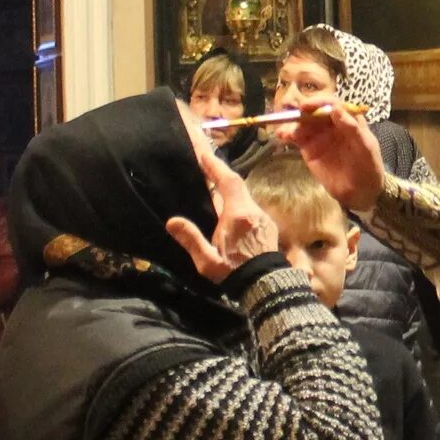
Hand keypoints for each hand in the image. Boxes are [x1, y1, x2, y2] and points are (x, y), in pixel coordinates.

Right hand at [165, 114, 278, 277]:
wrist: (267, 286)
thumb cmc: (234, 273)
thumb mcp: (207, 261)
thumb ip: (191, 239)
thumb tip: (172, 221)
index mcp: (238, 215)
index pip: (227, 181)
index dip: (215, 165)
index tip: (204, 152)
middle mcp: (253, 211)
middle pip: (236, 185)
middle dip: (220, 173)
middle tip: (204, 164)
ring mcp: (263, 217)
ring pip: (244, 196)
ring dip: (228, 189)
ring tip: (212, 186)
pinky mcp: (267, 226)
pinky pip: (249, 207)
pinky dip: (237, 201)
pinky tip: (227, 210)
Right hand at [293, 102, 388, 215]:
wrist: (362, 192)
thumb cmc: (369, 167)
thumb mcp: (366, 147)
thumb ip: (352, 128)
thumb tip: (335, 108)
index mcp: (348, 119)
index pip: (332, 104)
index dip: (318, 103)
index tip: (306, 107)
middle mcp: (332, 124)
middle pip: (314, 111)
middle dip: (301, 112)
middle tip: (291, 117)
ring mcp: (320, 136)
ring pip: (303, 123)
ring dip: (292, 123)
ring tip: (284, 133)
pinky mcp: (310, 149)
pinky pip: (297, 138)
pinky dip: (288, 135)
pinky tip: (282, 137)